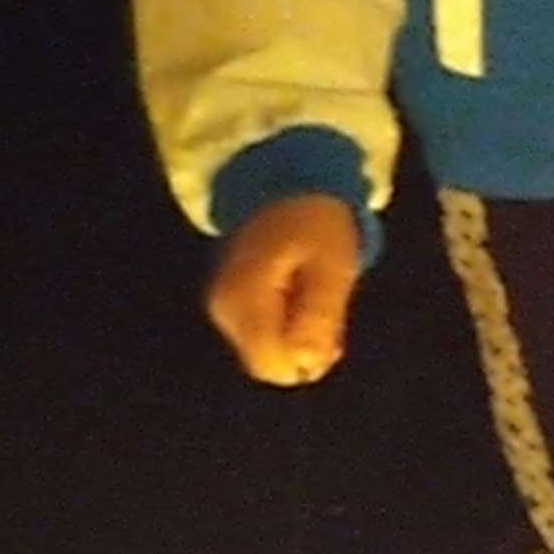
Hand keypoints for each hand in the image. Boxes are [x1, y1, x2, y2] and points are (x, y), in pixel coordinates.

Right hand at [207, 193, 360, 386]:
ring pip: (264, 353)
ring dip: (296, 339)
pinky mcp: (227, 306)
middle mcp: (223, 310)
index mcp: (245, 298)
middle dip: (303, 351)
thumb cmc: (317, 225)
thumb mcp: (332, 267)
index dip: (306, 360)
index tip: (332, 332)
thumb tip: (308, 364)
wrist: (286, 189)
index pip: (270, 365)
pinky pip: (258, 338)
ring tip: (315, 299)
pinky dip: (284, 328)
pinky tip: (299, 299)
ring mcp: (221, 309)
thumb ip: (320, 315)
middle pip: (266, 365)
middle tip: (329, 313)